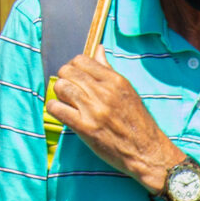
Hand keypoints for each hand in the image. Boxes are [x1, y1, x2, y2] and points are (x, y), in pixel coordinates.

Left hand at [48, 54, 177, 191]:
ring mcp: (93, 110)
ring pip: (61, 87)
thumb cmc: (138, 122)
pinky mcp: (85, 128)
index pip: (81, 60)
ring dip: (59, 94)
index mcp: (115, 80)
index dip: (73, 67)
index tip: (75, 77)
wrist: (146, 151)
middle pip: (67, 71)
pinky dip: (53, 108)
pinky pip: (57, 109)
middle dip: (64, 79)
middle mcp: (104, 92)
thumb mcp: (128, 91)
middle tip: (68, 91)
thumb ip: (109, 70)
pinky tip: (60, 112)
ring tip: (65, 102)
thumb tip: (98, 49)